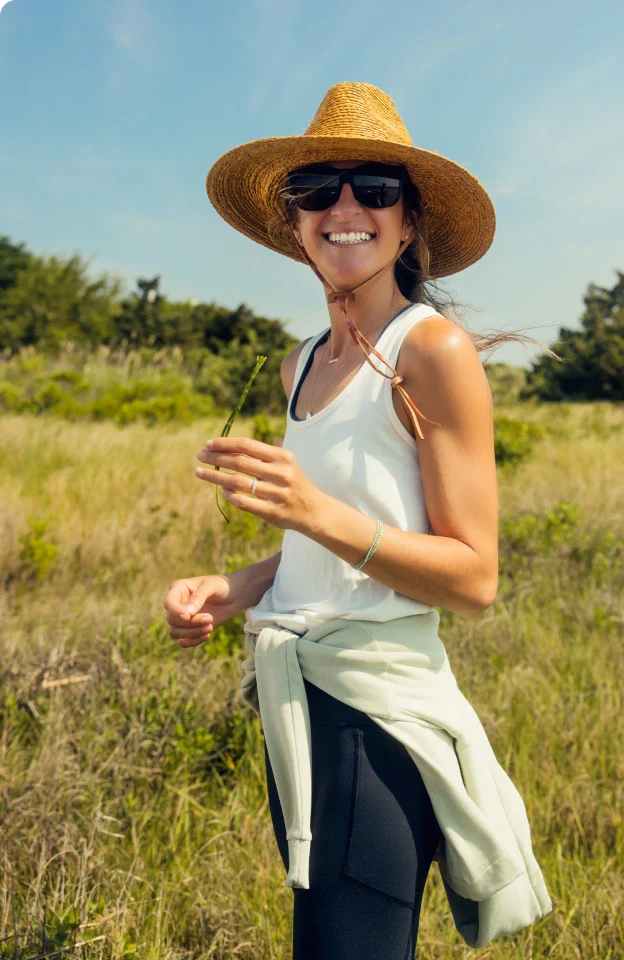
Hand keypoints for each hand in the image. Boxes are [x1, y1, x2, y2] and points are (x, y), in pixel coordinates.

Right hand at [163, 573, 242, 648]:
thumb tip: (186, 614)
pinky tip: (207, 635)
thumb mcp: (212, 586)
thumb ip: (199, 597)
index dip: (176, 611)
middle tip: (210, 618)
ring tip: (210, 627)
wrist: (234, 595)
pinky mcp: (191, 629)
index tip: (188, 617)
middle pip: (172, 620)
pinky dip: (193, 642)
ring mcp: (183, 618)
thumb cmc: (222, 586)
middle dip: (191, 623)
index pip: (169, 603)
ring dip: (192, 633)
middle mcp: (177, 604)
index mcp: (178, 589)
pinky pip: (183, 642)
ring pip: (175, 632)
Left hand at [194, 436, 323, 531]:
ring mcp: (276, 493)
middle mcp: (280, 473)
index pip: (247, 445)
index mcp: (282, 457)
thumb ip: (263, 453)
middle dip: (216, 458)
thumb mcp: (286, 463)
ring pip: (237, 482)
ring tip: (199, 472)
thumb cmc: (294, 483)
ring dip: (215, 476)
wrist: (314, 511)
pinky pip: (243, 502)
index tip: (208, 444)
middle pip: (239, 462)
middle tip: (200, 456)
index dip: (225, 443)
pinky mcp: (271, 512)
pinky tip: (223, 491)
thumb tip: (231, 444)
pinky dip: (229, 495)